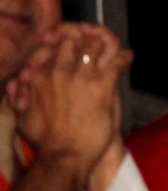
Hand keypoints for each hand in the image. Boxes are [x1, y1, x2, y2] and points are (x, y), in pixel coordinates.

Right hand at [5, 24, 130, 181]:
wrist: (65, 155)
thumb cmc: (44, 139)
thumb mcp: (22, 114)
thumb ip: (18, 94)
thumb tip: (17, 82)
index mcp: (40, 74)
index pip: (52, 43)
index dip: (61, 37)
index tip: (68, 41)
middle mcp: (59, 70)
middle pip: (74, 38)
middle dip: (85, 35)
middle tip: (94, 40)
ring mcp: (82, 76)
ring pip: (95, 44)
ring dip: (106, 43)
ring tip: (111, 48)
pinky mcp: (103, 87)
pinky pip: (117, 61)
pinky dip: (124, 56)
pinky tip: (127, 57)